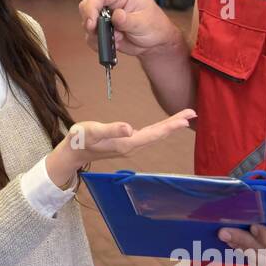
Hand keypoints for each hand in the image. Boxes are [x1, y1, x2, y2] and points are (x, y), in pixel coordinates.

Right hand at [46, 111, 196, 187]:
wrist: (73, 152)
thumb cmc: (80, 140)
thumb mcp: (93, 132)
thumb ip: (111, 130)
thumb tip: (129, 128)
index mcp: (127, 143)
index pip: (154, 133)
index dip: (171, 125)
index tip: (186, 118)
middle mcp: (132, 146)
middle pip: (158, 134)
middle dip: (175, 124)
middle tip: (192, 113)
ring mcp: (130, 145)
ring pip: (155, 135)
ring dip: (169, 126)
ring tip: (184, 118)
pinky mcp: (127, 142)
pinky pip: (149, 135)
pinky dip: (160, 129)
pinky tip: (164, 126)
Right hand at [78, 0, 182, 58]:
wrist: (155, 42)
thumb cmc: (155, 26)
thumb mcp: (144, 23)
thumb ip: (129, 20)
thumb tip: (116, 15)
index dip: (92, 6)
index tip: (92, 22)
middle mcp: (112, 2)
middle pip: (88, 5)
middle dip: (90, 20)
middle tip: (96, 31)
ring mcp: (107, 16)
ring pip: (88, 21)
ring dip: (96, 34)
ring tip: (114, 39)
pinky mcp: (104, 28)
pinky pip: (92, 35)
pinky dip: (98, 42)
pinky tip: (112, 44)